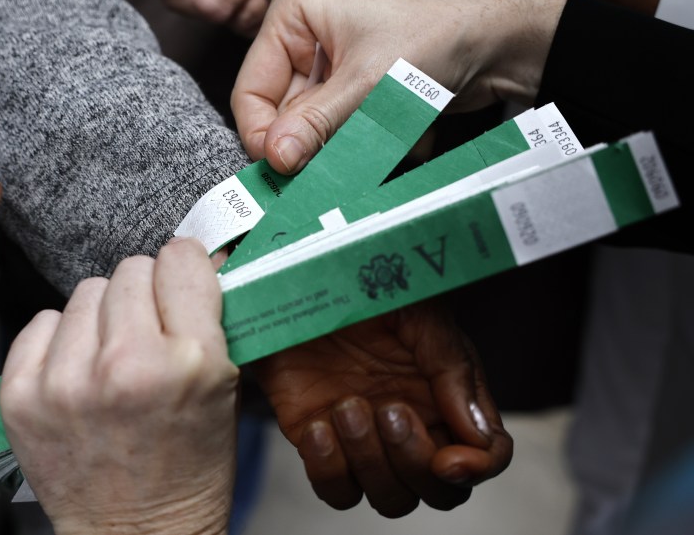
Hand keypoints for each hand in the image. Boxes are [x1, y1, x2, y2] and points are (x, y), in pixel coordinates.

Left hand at [0, 238, 238, 534]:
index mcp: (190, 362)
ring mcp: (67, 381)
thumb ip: (210, 320)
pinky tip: (80, 372)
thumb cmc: (190, 471)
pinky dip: (62, 339)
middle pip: (130, 270)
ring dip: (103, 317)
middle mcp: (125, 365)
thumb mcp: (226, 391)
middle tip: (150, 333)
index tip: (182, 284)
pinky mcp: (22, 395)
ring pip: (86, 291)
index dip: (184, 271)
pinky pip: (43, 321)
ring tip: (113, 360)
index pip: (180, 260)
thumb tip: (200, 258)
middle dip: (145, 295)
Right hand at [231, 0, 565, 172]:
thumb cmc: (438, 35)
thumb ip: (317, 125)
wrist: (502, 43)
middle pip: (284, 116)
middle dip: (314, 146)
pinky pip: (343, 136)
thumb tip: (276, 157)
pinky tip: (406, 135)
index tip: (283, 169)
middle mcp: (306, 41)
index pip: (251, 90)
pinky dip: (369, 147)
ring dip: (348, 150)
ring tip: (386, 142)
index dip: (264, 134)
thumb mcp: (367, 84)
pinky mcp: (356, 95)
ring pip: (316, 133)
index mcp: (294, 18)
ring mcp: (331, 70)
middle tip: (334, 171)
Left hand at [255, 302, 511, 514]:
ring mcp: (365, 438)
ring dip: (370, 463)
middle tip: (389, 409)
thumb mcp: (418, 312)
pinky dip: (329, 469)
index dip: (478, 468)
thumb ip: (452, 370)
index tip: (449, 461)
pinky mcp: (319, 442)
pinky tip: (317, 426)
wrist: (292, 280)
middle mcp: (413, 424)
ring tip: (347, 406)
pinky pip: (335, 489)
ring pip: (390, 498)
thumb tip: (480, 437)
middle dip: (414, 462)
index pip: (487, 453)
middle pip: (439, 492)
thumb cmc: (361, 284)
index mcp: (447, 394)